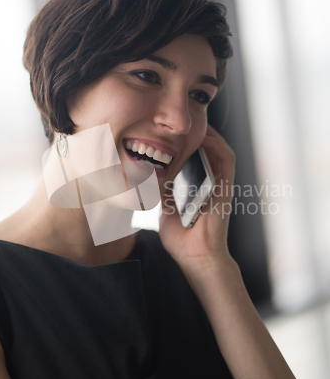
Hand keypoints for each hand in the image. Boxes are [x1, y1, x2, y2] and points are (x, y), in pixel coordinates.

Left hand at [159, 123, 235, 284]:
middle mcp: (212, 183)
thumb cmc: (183, 239)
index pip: (195, 156)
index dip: (187, 140)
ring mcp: (220, 185)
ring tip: (195, 121)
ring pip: (220, 150)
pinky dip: (218, 146)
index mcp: (198, 186)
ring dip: (210, 134)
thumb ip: (163, 194)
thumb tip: (151, 180)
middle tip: (182, 120)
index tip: (172, 128)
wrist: (196, 258)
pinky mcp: (226, 189)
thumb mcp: (165, 210)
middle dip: (197, 132)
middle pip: (208, 150)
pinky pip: (227, 161)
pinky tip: (206, 136)